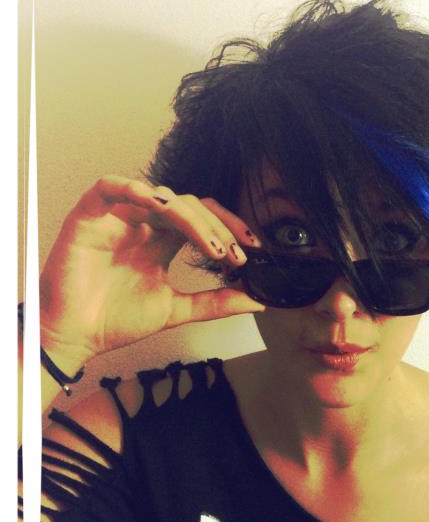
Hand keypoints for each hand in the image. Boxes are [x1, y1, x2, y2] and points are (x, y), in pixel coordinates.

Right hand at [39, 175, 265, 372]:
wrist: (77, 336)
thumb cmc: (117, 320)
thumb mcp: (177, 309)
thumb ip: (214, 302)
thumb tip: (257, 299)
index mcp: (163, 240)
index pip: (204, 219)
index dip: (230, 228)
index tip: (253, 251)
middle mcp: (143, 223)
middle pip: (189, 205)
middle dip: (218, 227)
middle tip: (236, 254)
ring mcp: (118, 216)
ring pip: (161, 196)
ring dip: (192, 217)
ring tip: (212, 246)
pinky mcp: (90, 214)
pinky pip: (111, 186)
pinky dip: (135, 188)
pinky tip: (159, 205)